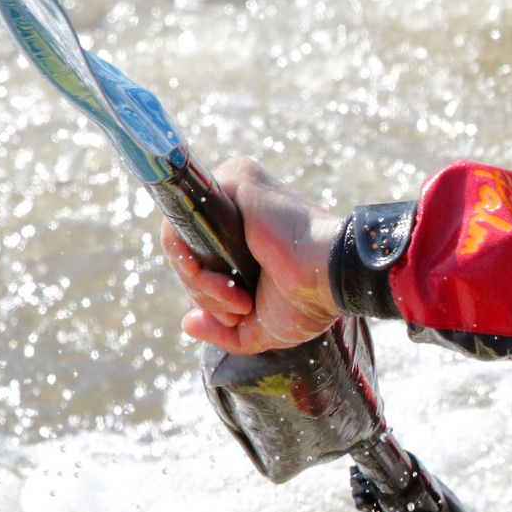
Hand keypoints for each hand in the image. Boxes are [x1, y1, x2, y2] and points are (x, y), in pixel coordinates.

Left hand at [160, 156, 342, 353]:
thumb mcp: (261, 327)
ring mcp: (233, 193)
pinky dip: (190, 259)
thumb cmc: (309, 300)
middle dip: (206, 294)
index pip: (199, 261)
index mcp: (245, 238)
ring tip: (237, 298)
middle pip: (187, 253)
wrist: (331, 279)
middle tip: (241, 307)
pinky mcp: (233, 179)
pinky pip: (180, 218)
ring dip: (200, 283)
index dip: (208, 294)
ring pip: (181, 238)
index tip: (240, 313)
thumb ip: (225, 332)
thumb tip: (189, 323)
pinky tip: (223, 278)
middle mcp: (237, 211)